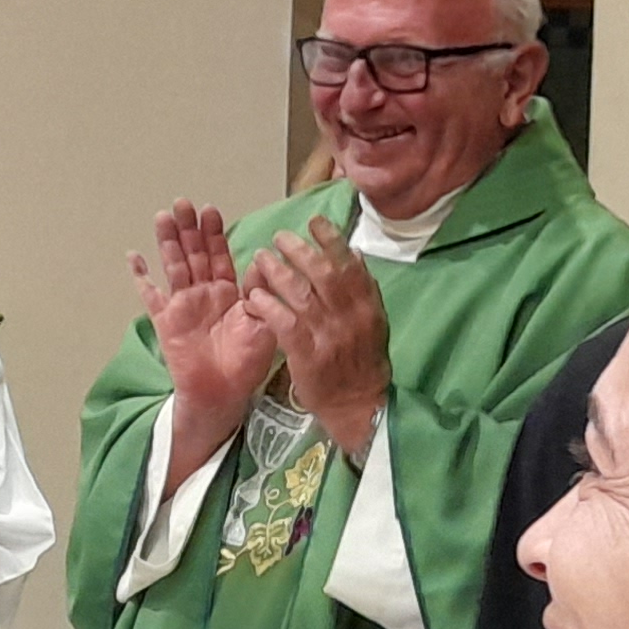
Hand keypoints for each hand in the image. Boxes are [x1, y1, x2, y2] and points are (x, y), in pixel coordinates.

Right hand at [133, 203, 275, 467]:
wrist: (222, 394)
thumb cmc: (247, 363)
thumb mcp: (264, 324)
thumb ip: (262, 294)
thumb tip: (265, 261)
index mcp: (230, 292)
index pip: (220, 255)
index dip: (214, 234)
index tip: (210, 210)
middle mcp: (205, 292)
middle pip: (194, 254)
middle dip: (189, 229)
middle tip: (183, 204)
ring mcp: (183, 304)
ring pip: (174, 266)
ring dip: (167, 242)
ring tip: (162, 216)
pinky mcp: (165, 320)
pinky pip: (151, 295)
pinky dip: (141, 278)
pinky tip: (133, 257)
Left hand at [245, 220, 388, 461]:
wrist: (359, 406)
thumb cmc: (363, 362)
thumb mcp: (373, 322)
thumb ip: (363, 289)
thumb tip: (354, 252)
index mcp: (367, 306)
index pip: (349, 264)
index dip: (331, 239)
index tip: (313, 222)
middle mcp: (349, 316)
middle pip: (322, 273)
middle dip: (299, 250)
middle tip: (279, 237)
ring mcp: (328, 335)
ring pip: (300, 294)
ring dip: (278, 272)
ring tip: (261, 258)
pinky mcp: (307, 355)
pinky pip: (284, 323)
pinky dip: (269, 305)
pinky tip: (255, 295)